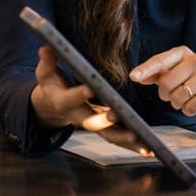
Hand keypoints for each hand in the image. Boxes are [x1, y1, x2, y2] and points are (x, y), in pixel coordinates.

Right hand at [30, 46, 146, 152]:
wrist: (51, 108)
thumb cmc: (52, 86)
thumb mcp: (45, 74)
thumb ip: (47, 62)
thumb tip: (46, 47)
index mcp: (64, 101)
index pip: (72, 97)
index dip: (80, 93)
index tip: (90, 88)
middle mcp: (79, 116)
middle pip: (93, 123)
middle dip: (106, 122)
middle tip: (117, 116)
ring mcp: (92, 125)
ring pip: (109, 135)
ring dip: (126, 140)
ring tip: (144, 143)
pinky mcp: (104, 129)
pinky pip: (118, 139)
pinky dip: (133, 146)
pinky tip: (149, 149)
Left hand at [129, 45, 195, 124]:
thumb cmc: (190, 79)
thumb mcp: (172, 72)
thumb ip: (153, 74)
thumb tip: (135, 76)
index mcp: (183, 52)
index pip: (160, 61)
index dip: (145, 69)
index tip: (133, 76)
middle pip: (166, 83)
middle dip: (165, 94)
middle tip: (174, 93)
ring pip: (177, 97)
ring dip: (177, 103)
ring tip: (187, 98)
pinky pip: (190, 107)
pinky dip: (188, 110)